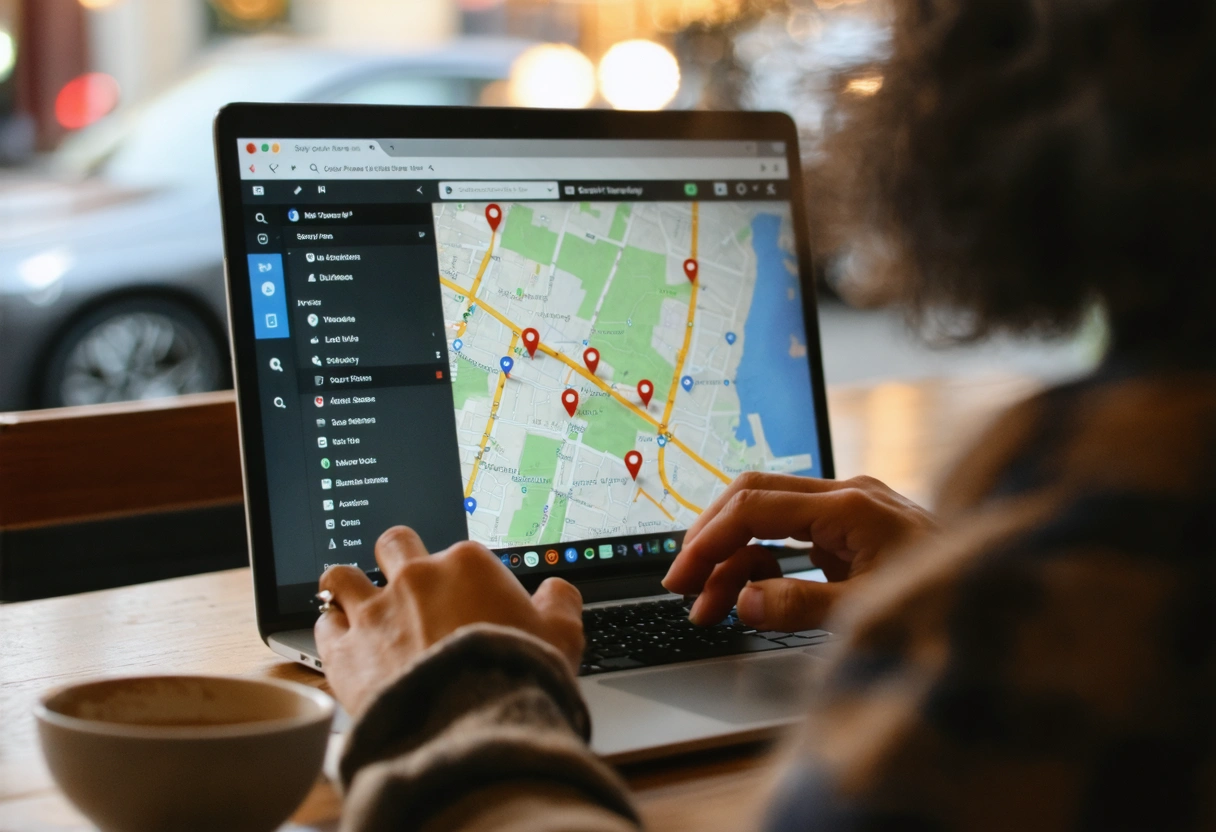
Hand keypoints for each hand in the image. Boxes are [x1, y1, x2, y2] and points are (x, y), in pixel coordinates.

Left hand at [315, 527, 583, 715]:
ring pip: (343, 576)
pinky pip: (323, 623)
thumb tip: (558, 589)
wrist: (471, 729)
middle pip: (395, 545)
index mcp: (468, 565)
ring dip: (351, 587)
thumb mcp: (562, 638)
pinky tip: (342, 640)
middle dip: (399, 560)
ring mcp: (375, 612)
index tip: (470, 600)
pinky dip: (331, 628)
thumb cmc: (516, 680)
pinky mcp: (344, 651)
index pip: (460, 553)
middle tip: (409, 585)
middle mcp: (416, 578)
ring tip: (360, 603)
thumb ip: (560, 604)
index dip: (465, 578)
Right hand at [662, 473, 934, 630]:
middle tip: (681, 585)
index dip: (709, 540)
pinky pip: (792, 540)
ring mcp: (849, 512)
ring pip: (768, 521)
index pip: (756, 506)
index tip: (681, 576)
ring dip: (734, 562)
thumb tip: (744, 600)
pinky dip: (764, 566)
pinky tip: (750, 598)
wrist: (1006, 593)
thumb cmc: (949, 599)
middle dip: (711, 541)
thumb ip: (804, 606)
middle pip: (753, 499)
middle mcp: (846, 497)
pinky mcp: (852, 533)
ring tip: (709, 610)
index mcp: (851, 505)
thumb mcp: (873, 611)